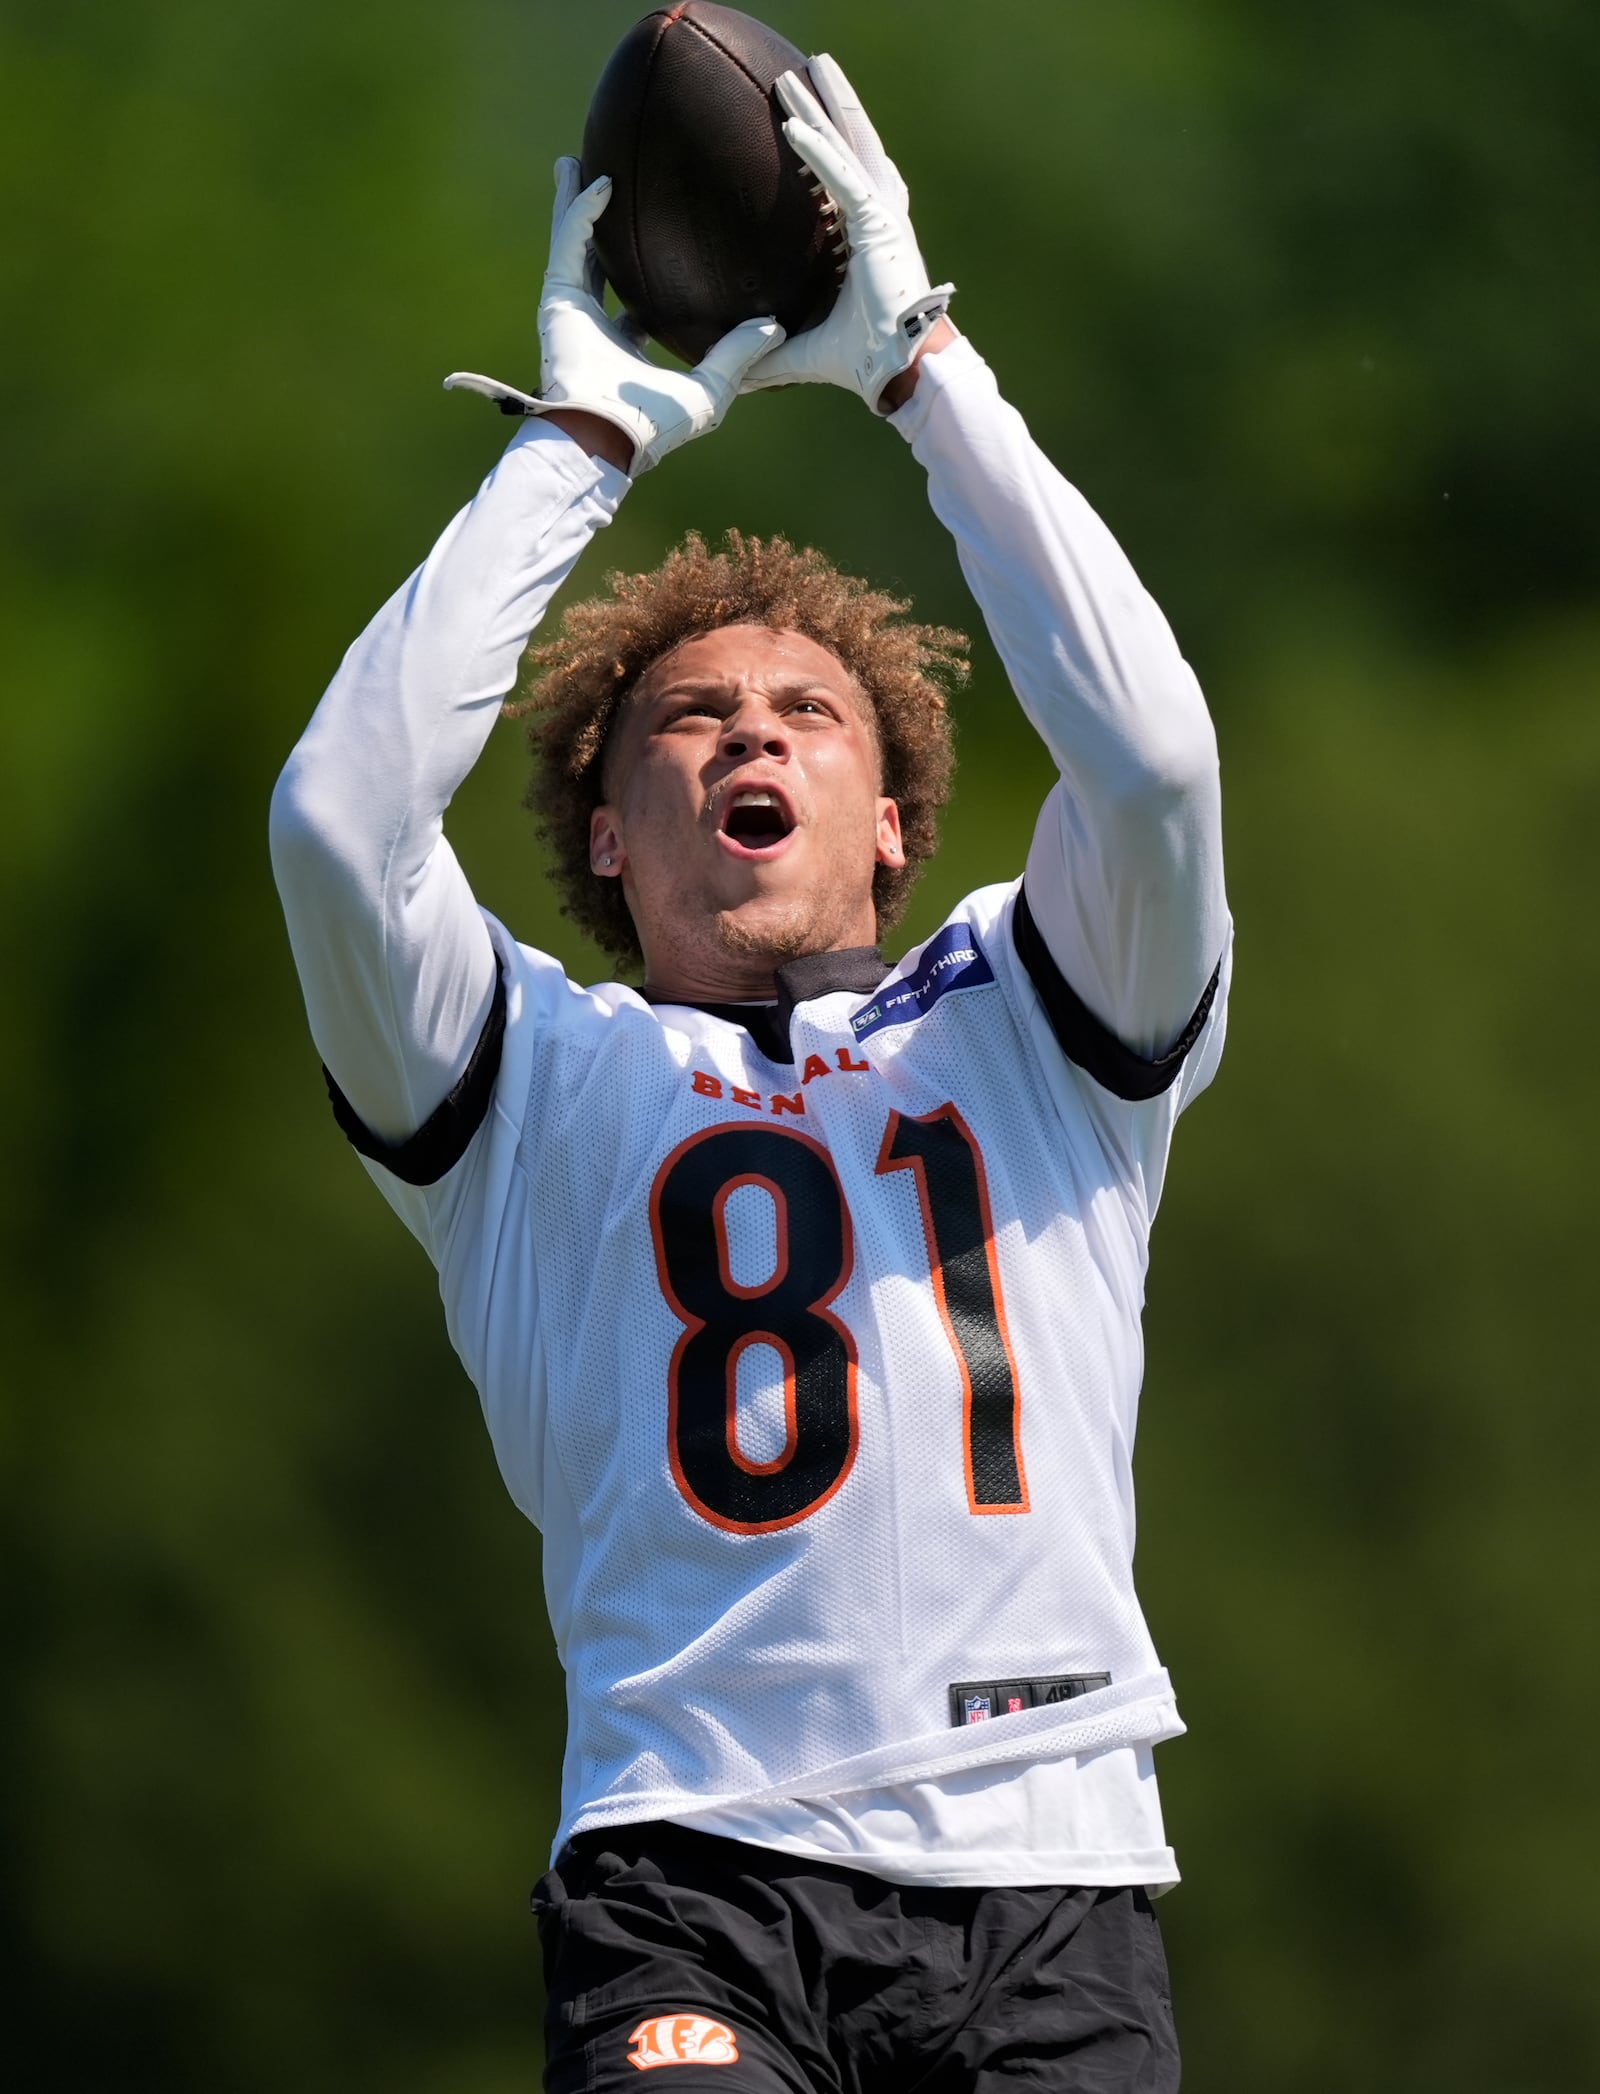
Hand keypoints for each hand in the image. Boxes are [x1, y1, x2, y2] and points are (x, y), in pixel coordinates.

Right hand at [445, 158, 783, 473]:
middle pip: (594, 258)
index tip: (655, 232)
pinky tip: (599, 183)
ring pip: (572, 243)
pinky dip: (581, 214)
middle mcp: (595, 323)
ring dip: (574, 201)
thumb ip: (738, 355)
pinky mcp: (558, 302)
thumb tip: (774, 326)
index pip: (630, 297)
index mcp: (624, 344)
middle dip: (595, 219)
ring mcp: (572, 311)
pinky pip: (570, 245)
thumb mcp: (711, 389)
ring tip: (575, 160)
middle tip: (606, 177)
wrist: (612, 438)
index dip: (641, 266)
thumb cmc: (657, 427)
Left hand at [741, 56, 953, 412]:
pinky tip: (793, 124)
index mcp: (868, 238)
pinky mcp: (881, 224)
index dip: (824, 146)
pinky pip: (842, 176)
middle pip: (849, 146)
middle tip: (798, 73)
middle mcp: (880, 218)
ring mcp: (884, 216)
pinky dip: (817, 151)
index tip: (800, 120)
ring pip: (851, 144)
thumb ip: (769, 352)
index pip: (843, 179)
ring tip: (808, 66)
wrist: (901, 370)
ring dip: (826, 105)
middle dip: (824, 107)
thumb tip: (732, 371)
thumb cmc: (866, 362)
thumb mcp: (803, 352)